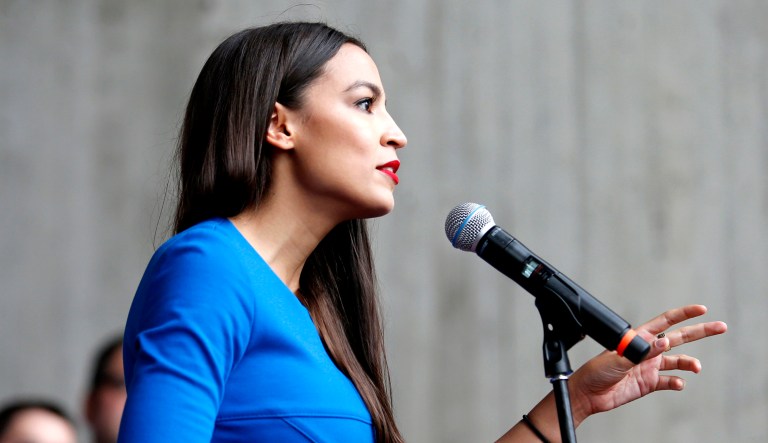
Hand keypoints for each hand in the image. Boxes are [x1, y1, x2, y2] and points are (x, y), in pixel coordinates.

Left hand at [568, 304, 726, 422]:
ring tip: (696, 367)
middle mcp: (647, 350)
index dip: (683, 314)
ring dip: (689, 363)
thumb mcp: (619, 358)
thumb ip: (642, 352)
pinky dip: (677, 382)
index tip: (701, 309)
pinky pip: (669, 381)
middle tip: (721, 327)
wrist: (589, 394)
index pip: (665, 321)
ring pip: (677, 361)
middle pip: (679, 338)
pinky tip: (678, 383)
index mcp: (639, 337)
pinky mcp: (649, 383)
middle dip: (700, 331)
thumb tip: (664, 343)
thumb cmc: (597, 370)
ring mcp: (649, 367)